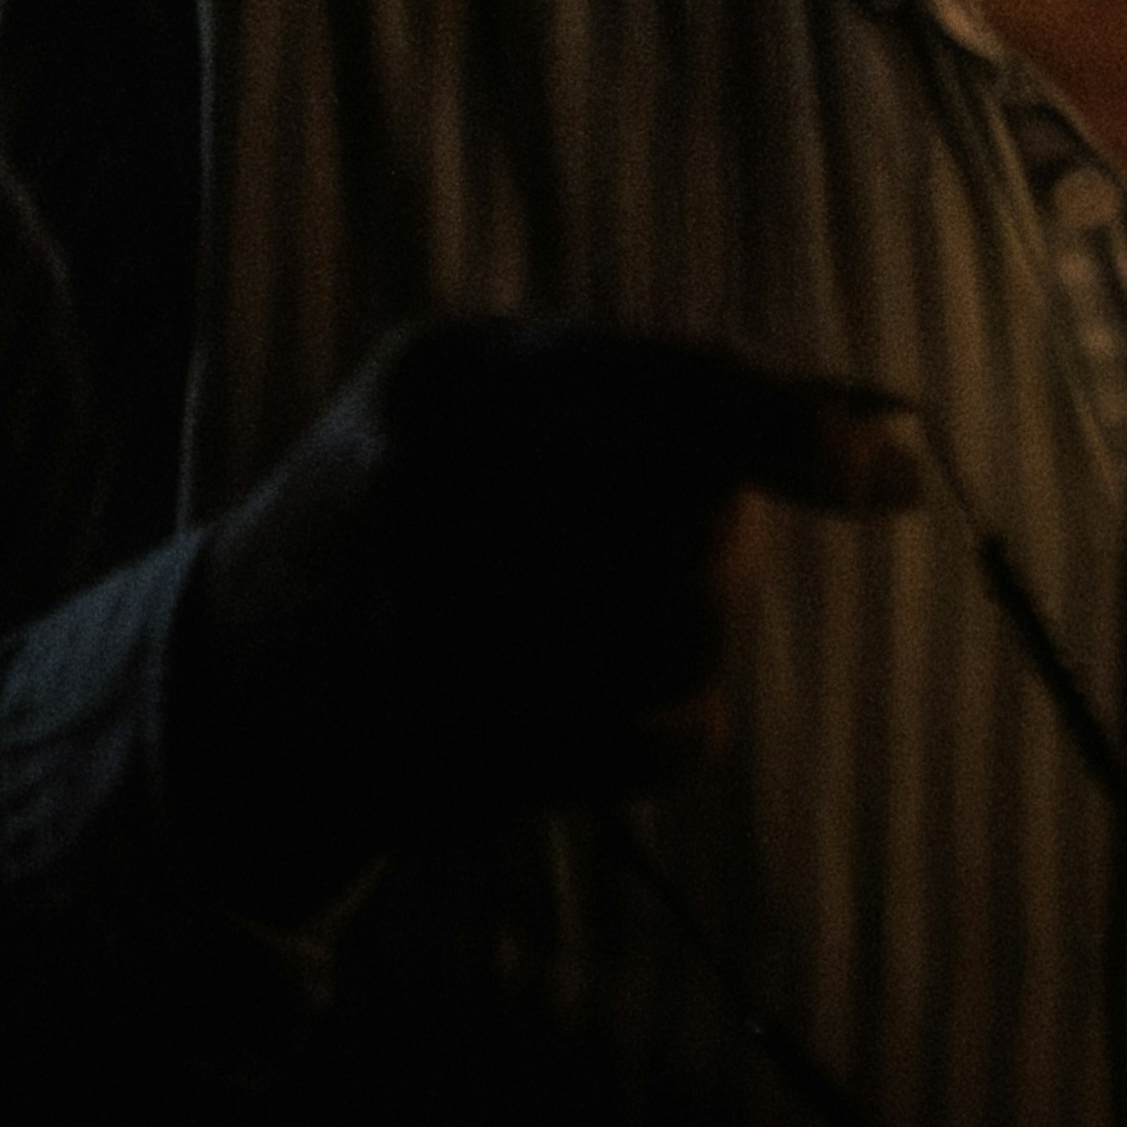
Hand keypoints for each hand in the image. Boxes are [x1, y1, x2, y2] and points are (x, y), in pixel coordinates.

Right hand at [171, 315, 918, 915]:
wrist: (228, 676)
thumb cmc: (406, 503)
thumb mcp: (488, 395)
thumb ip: (665, 390)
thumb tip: (882, 427)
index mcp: (453, 374)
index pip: (670, 386)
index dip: (800, 432)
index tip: (898, 476)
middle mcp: (431, 489)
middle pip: (696, 528)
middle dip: (717, 555)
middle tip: (666, 560)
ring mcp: (428, 629)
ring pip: (686, 639)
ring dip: (686, 649)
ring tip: (606, 637)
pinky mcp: (452, 752)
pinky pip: (656, 743)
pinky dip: (653, 736)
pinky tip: (583, 714)